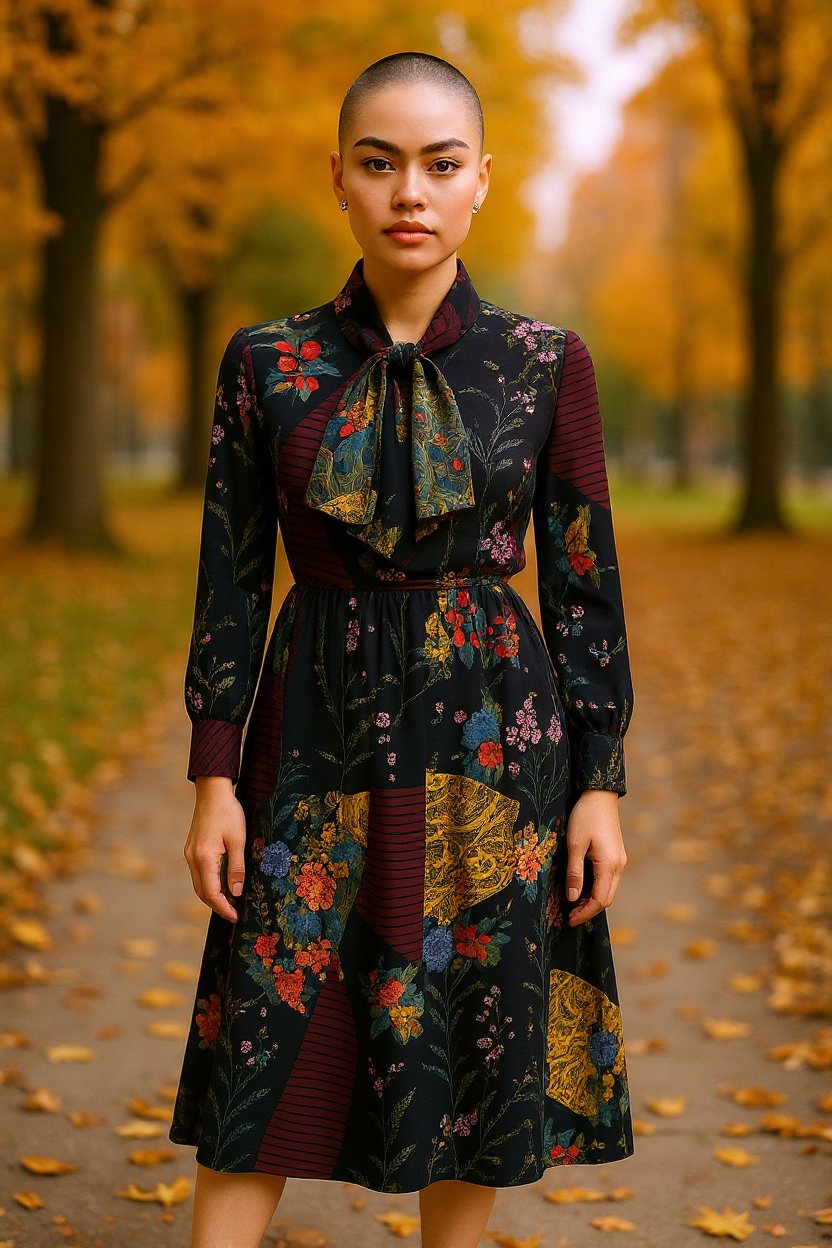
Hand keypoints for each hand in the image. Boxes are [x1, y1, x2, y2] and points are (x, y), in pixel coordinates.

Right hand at [184, 776, 246, 922]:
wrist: (212, 791)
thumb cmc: (228, 813)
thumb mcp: (238, 840)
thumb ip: (237, 868)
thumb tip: (236, 892)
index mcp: (204, 858)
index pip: (211, 893)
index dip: (224, 908)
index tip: (236, 917)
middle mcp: (192, 859)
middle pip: (202, 892)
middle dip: (218, 906)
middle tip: (235, 914)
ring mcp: (190, 854)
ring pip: (199, 884)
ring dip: (214, 895)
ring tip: (232, 902)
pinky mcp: (192, 849)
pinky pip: (200, 873)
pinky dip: (210, 883)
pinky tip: (224, 884)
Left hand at [564, 789, 626, 926]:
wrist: (600, 794)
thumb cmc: (585, 816)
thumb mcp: (574, 844)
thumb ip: (574, 872)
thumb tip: (573, 898)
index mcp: (609, 864)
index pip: (600, 900)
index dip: (585, 913)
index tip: (569, 920)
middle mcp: (619, 865)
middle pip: (607, 899)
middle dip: (589, 910)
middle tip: (569, 916)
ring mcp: (620, 860)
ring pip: (609, 890)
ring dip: (593, 900)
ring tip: (573, 904)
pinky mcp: (617, 855)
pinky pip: (609, 879)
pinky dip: (597, 888)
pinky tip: (583, 887)